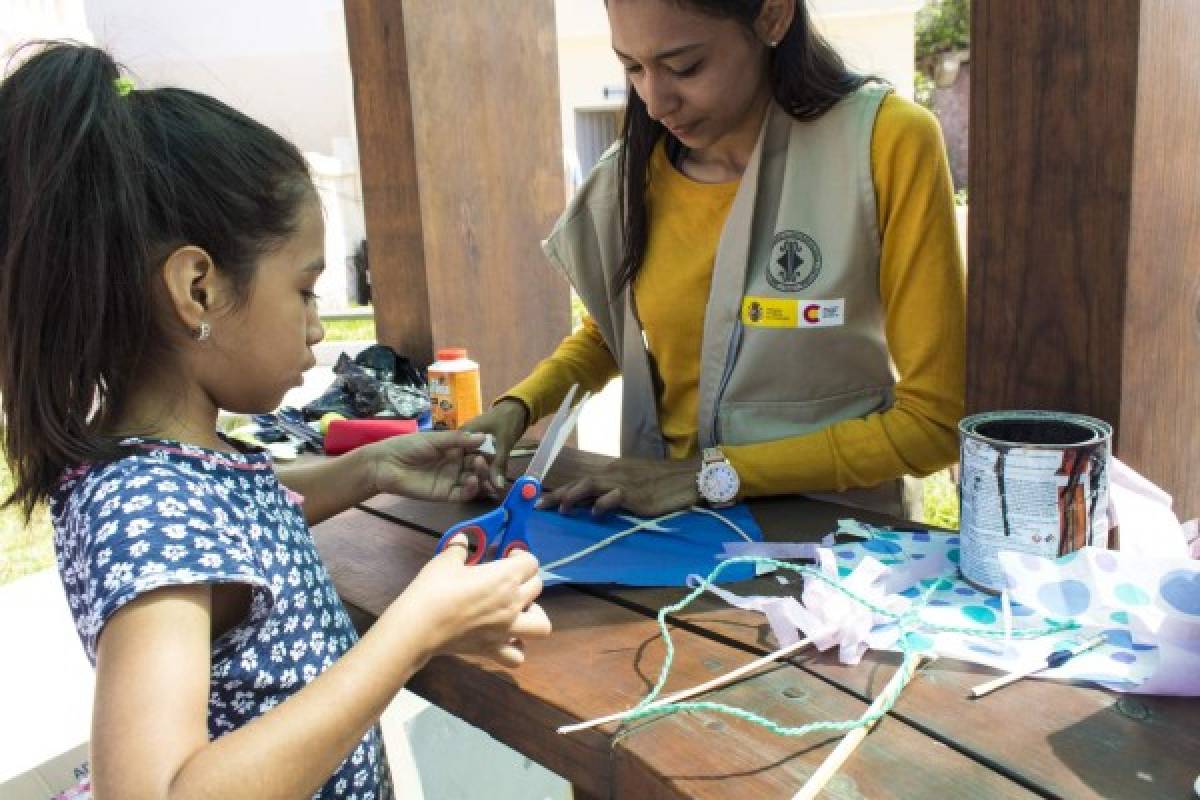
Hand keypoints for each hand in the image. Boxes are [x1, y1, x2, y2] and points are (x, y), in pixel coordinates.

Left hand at [365, 430, 488, 501]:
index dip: (486, 449)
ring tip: (479, 470)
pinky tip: (472, 481)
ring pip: (474, 480)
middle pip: (477, 466)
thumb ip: (458, 439)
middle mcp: (456, 464)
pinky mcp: (446, 494)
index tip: (495, 447)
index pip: (475, 449)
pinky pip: (463, 494)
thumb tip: (483, 437)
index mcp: (454, 448)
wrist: (386, 465)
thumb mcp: (434, 439)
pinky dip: (471, 489)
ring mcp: (452, 480)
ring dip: (481, 476)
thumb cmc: (408, 446)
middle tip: (485, 460)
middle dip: (485, 464)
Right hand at [398, 536, 550, 666]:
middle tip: (507, 578)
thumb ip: (459, 549)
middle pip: (537, 587)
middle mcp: (513, 604)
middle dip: (526, 579)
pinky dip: (516, 648)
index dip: (520, 556)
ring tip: (517, 609)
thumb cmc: (434, 589)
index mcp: (505, 578)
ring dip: (534, 615)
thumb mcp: (445, 561)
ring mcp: (506, 630)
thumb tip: (462, 539)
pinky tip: (505, 638)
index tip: (506, 555)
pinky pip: (517, 656)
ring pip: (541, 625)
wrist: (418, 626)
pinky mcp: (493, 649)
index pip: (531, 563)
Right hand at [461, 399, 529, 495]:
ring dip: (482, 476)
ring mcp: (472, 446)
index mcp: (462, 435)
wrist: (517, 409)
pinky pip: (482, 463)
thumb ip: (499, 463)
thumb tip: (497, 486)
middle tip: (486, 490)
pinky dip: (488, 471)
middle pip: (464, 463)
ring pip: (473, 465)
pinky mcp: (480, 450)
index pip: (457, 457)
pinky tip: (494, 483)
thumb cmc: (506, 420)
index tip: (476, 487)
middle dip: (475, 477)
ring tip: (491, 490)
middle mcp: (463, 442)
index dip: (464, 473)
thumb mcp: (504, 441)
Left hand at [538, 455, 701, 516]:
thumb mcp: (634, 482)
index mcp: (613, 470)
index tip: (542, 502)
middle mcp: (615, 473)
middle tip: (540, 507)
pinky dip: (602, 504)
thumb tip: (593, 504)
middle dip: (558, 495)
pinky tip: (595, 514)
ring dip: (573, 496)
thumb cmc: (662, 481)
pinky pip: (614, 496)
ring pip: (591, 485)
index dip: (561, 491)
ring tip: (562, 509)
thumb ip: (613, 490)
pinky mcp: (636, 495)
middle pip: (579, 482)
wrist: (689, 477)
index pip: (581, 480)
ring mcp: (625, 483)